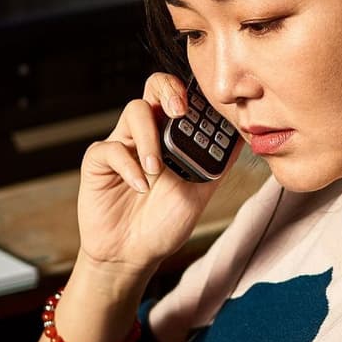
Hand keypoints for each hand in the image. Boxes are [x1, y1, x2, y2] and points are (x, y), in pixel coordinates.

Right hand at [76, 72, 239, 273]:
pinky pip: (111, 148)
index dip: (192, 92)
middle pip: (154, 86)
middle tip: (179, 111)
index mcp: (172, 135)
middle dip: (169, 90)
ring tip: (157, 170)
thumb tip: (243, 137)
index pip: (181, 97)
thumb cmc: (164, 222)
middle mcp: (147, 133)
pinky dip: (129, 167)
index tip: (205, 107)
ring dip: (149, 138)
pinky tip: (140, 186)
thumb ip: (217, 163)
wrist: (134, 254)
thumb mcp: (200, 192)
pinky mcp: (98, 161)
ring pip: (134, 111)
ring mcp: (122, 144)